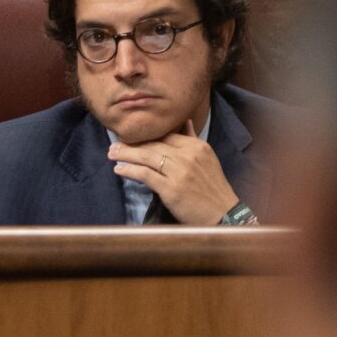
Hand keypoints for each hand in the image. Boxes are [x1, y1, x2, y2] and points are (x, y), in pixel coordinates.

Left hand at [107, 121, 238, 225]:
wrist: (223, 213)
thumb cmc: (213, 188)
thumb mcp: (207, 159)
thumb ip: (192, 140)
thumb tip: (184, 122)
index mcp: (196, 146)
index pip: (165, 135)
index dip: (146, 136)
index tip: (131, 137)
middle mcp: (188, 155)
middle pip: (153, 144)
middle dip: (131, 143)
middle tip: (114, 144)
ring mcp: (180, 172)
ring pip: (147, 156)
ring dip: (126, 154)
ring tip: (112, 154)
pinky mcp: (171, 188)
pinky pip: (145, 175)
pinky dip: (130, 170)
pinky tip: (119, 170)